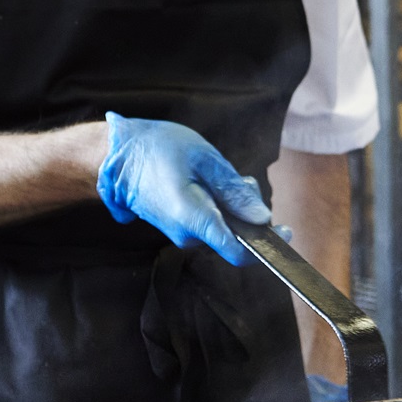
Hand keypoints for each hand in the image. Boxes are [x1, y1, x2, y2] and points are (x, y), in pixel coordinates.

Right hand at [96, 113, 268, 263]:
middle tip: (242, 180)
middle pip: (235, 236)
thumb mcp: (205, 159)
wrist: (117, 154)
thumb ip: (234, 191)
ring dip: (233, 206)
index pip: (237, 252)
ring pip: (223, 229)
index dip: (266, 247)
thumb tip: (262, 218)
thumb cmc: (160, 149)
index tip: (285, 232)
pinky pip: (209, 224)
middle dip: (248, 211)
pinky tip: (208, 183)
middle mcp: (187, 235)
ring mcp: (181, 234)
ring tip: (220, 176)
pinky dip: (218, 206)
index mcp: (194, 219)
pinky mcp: (178, 229)